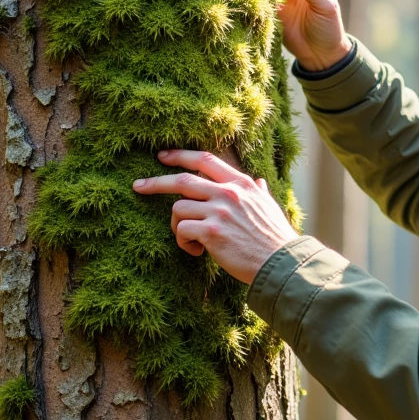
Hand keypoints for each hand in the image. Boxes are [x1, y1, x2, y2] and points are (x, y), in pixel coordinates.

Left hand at [133, 150, 298, 283]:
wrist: (280, 264)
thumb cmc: (275, 238)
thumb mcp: (269, 207)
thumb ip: (259, 193)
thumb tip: (259, 182)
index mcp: (241, 184)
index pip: (205, 160)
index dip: (181, 155)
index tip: (162, 156)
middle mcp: (228, 193)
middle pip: (182, 180)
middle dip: (156, 182)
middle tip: (138, 186)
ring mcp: (219, 212)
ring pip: (178, 209)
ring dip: (178, 226)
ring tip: (193, 241)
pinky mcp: (211, 232)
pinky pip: (181, 231)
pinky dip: (183, 243)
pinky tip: (197, 252)